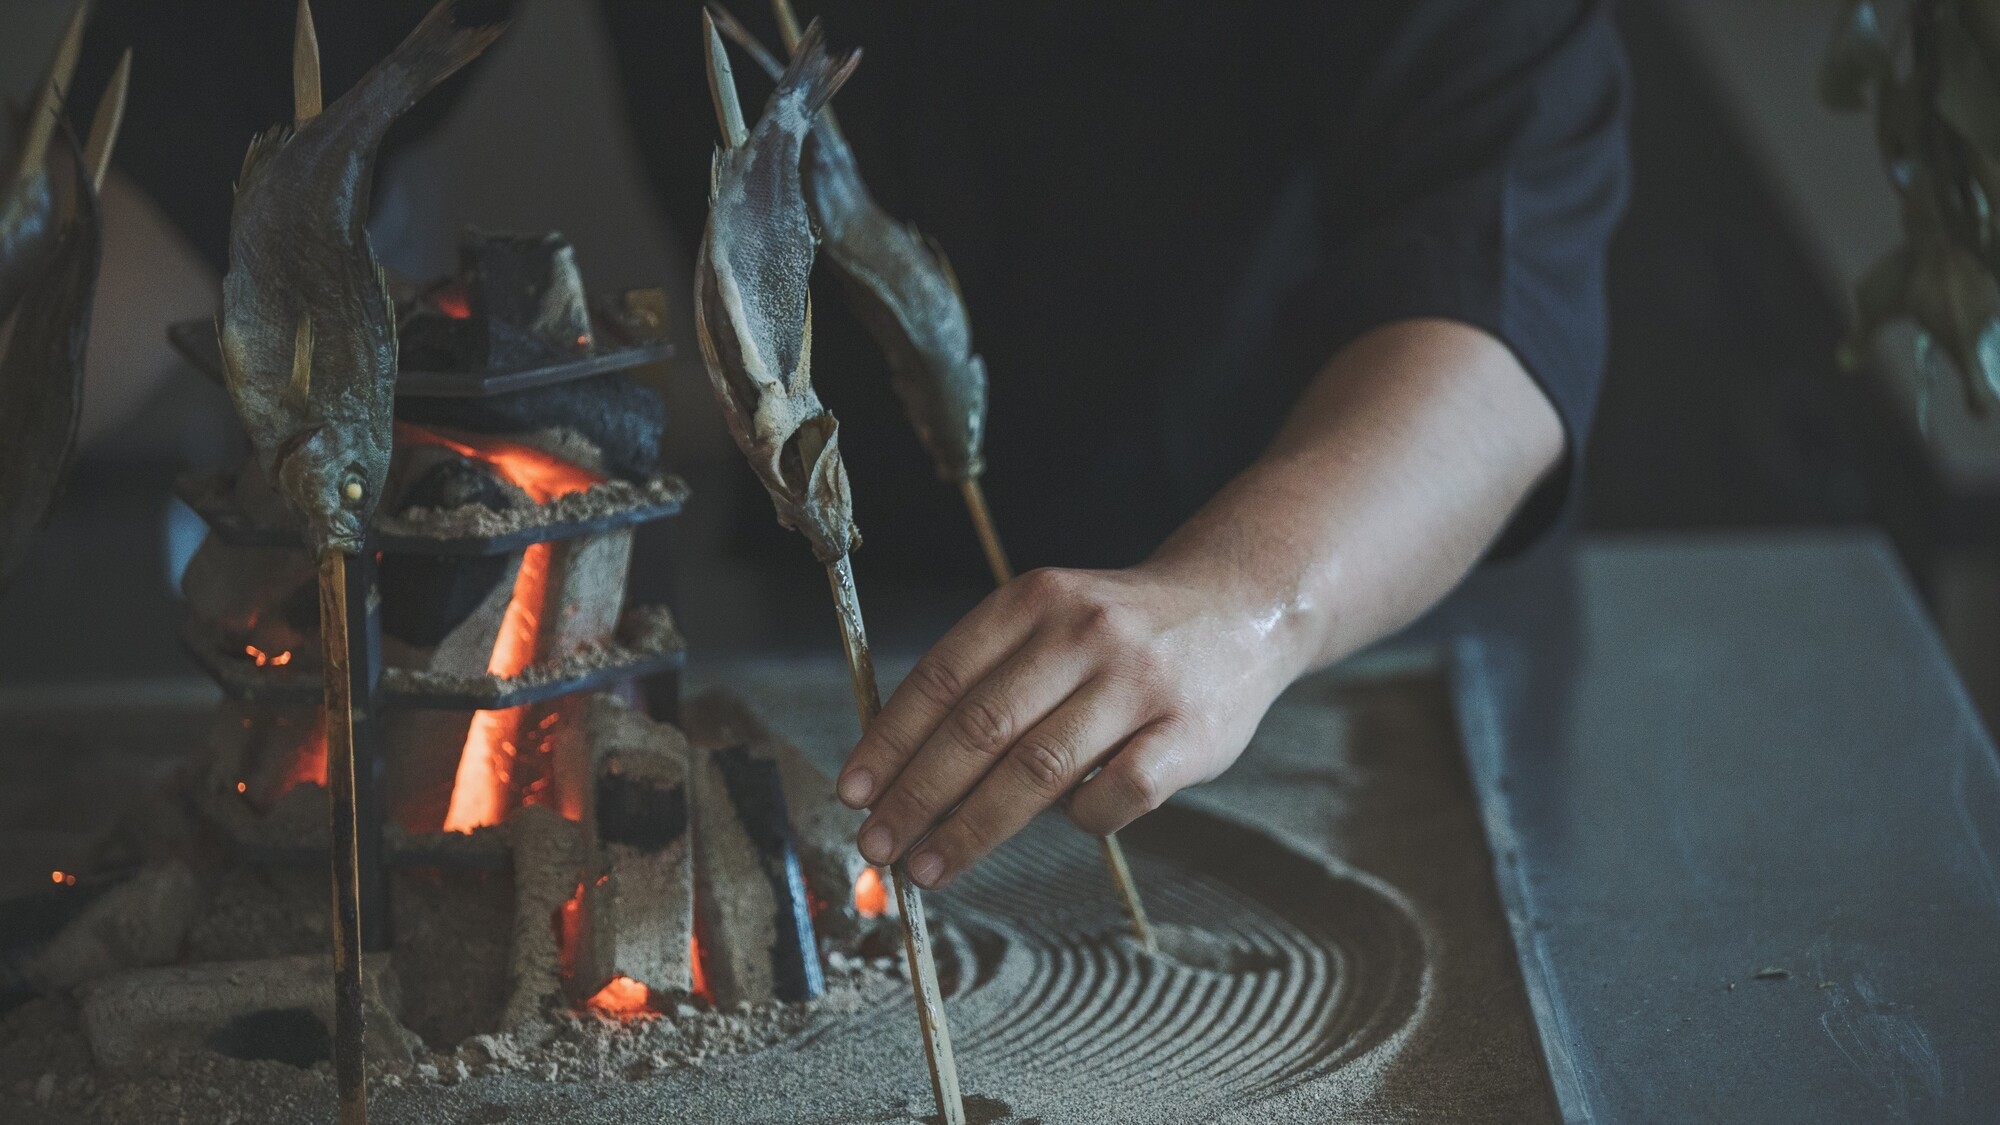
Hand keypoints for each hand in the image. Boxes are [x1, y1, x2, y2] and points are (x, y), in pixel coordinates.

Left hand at [836, 562, 1303, 888]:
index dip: (889, 741)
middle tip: (878, 844)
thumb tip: (897, 768)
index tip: (854, 792)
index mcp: (1035, 599)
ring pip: (1037, 772)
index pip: (942, 678)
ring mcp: (1140, 684)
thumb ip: (987, 674)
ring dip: (971, 828)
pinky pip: (1115, 797)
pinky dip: (1078, 820)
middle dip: (917, 796)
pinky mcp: (1189, 734)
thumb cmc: (1122, 631)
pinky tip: (1065, 823)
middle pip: (980, 729)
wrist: (1242, 608)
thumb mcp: (1051, 618)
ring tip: (930, 864)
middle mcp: (1085, 633)